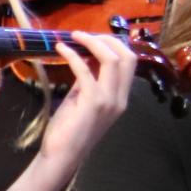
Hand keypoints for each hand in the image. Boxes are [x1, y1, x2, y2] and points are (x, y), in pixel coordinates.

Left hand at [37, 31, 138, 165]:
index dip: (115, 45)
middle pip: (127, 57)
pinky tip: (61, 49)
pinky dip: (73, 55)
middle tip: (86, 34)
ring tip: (75, 36)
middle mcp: (120, 98)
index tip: (95, 38)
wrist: (62, 156)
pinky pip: (86, 70)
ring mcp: (109, 100)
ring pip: (112, 60)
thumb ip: (87, 84)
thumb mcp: (82, 102)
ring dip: (92, 42)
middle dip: (107, 39)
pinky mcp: (93, 102)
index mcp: (121, 98)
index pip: (130, 63)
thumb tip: (83, 61)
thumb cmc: (69, 132)